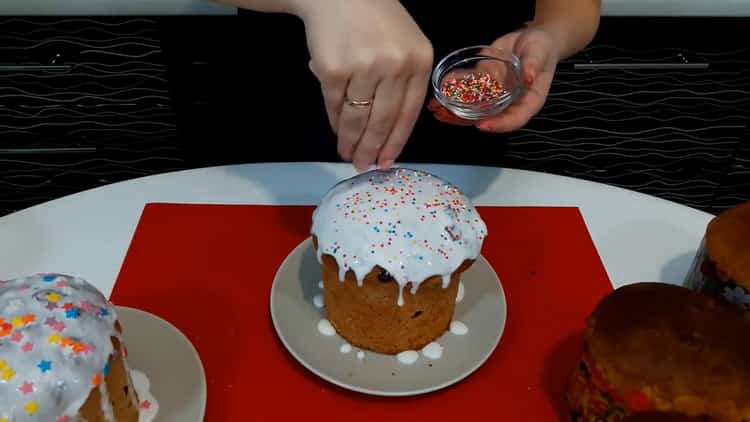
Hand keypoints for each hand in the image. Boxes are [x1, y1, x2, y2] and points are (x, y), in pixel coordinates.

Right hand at [297, 0, 433, 170]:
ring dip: (350, 141)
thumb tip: (387, 133)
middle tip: (363, 166)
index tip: (386, 162)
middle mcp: (395, 65)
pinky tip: (336, 130)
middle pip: (382, 121)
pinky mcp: (333, 69)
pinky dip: (334, 121)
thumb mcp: (404, 45)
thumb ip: (403, 82)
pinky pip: (334, 105)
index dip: (396, 142)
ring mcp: (363, 67)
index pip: (408, 113)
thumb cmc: (375, 20)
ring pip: (357, 117)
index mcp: (419, 61)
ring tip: (346, 154)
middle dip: (371, 149)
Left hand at [428, 26, 559, 131]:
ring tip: (435, 106)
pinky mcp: (484, 82)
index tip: (481, 125)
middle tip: (445, 115)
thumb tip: (528, 76)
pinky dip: (454, 89)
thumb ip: (533, 65)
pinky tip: (441, 88)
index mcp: (526, 102)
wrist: (533, 39)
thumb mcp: (540, 53)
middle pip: (487, 117)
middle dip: (464, 119)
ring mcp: (494, 94)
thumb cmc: (542, 49)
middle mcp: (508, 102)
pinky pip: (468, 89)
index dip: (498, 125)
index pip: (514, 119)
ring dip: (453, 108)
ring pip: (473, 107)